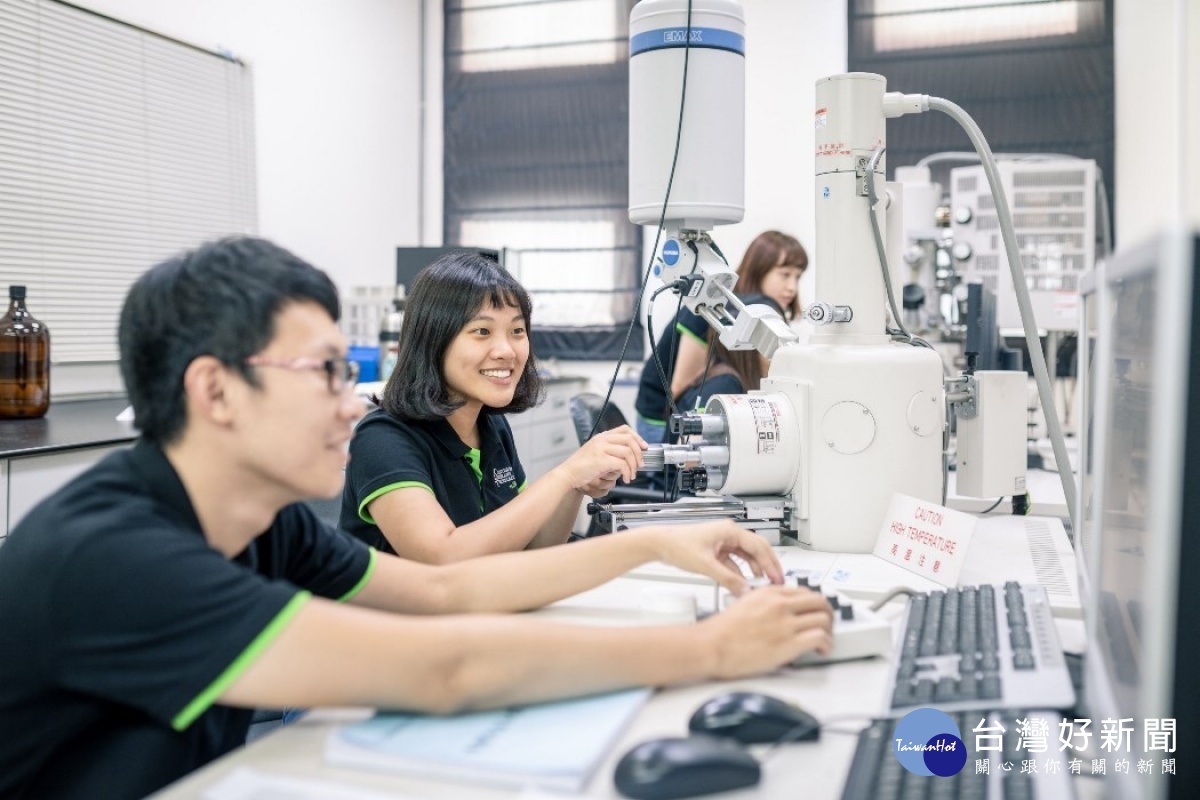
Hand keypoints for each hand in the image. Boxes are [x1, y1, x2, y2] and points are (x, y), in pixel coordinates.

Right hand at [558, 425, 645, 497]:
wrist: (568, 474)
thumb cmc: (581, 467)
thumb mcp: (596, 453)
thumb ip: (610, 451)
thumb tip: (629, 456)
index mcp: (602, 437)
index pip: (625, 429)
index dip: (637, 437)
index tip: (644, 447)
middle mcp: (602, 440)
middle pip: (629, 439)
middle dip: (639, 453)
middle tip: (640, 465)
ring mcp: (601, 449)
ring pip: (628, 452)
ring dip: (633, 466)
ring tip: (631, 475)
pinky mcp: (601, 460)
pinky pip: (622, 464)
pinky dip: (627, 472)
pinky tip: (625, 479)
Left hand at [647, 520, 783, 594]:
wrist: (659, 544)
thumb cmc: (677, 544)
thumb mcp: (705, 564)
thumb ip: (727, 579)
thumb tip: (744, 589)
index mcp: (730, 531)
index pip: (759, 546)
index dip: (770, 563)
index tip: (777, 577)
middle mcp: (729, 534)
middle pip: (756, 550)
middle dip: (767, 565)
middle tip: (777, 581)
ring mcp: (723, 543)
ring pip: (746, 557)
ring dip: (754, 570)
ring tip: (762, 584)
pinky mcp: (716, 552)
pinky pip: (734, 562)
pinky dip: (740, 573)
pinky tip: (743, 584)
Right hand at [701, 587, 833, 677]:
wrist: (711, 645)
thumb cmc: (722, 630)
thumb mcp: (744, 603)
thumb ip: (765, 604)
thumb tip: (778, 613)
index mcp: (769, 593)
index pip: (804, 592)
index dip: (814, 603)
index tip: (816, 611)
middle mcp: (780, 604)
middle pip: (819, 602)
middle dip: (827, 613)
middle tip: (827, 623)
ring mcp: (786, 623)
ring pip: (824, 618)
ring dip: (829, 630)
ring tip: (826, 639)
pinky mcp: (789, 643)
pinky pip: (820, 637)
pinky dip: (827, 644)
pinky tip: (822, 650)